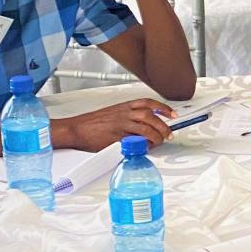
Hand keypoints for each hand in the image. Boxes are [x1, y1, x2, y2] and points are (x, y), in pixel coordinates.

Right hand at [57, 98, 175, 150]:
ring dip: (156, 136)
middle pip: (151, 117)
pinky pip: (134, 141)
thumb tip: (146, 124)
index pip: (149, 103)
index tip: (173, 115)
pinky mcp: (116, 138)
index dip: (163, 108)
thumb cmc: (93, 122)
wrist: (77, 128)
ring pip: (145, 129)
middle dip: (163, 126)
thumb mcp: (114, 112)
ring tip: (159, 142)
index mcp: (125, 106)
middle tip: (168, 134)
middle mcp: (124, 114)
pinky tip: (145, 148)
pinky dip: (142, 145)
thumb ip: (130, 116)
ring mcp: (121, 126)